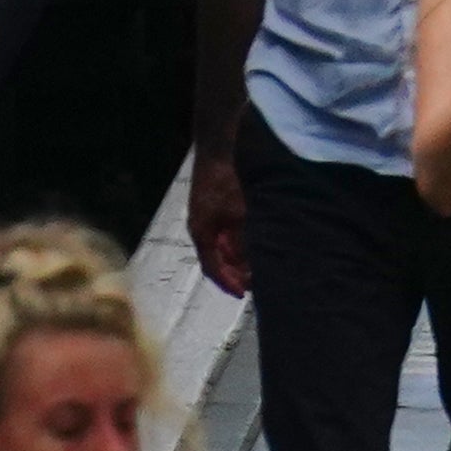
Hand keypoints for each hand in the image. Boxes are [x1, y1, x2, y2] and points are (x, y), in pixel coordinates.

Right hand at [189, 153, 247, 297]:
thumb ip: (240, 240)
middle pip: (213, 262)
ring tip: (250, 273)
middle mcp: (199, 232)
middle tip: (250, 286)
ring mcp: (203, 223)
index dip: (227, 282)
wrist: (215, 157)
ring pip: (217, 251)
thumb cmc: (224, 185)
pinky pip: (219, 239)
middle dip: (230, 275)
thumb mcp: (237, 215)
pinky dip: (231, 249)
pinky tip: (245, 252)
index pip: (212, 268)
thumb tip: (245, 264)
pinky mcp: (209, 215)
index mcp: (202, 234)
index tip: (242, 293)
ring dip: (232, 263)